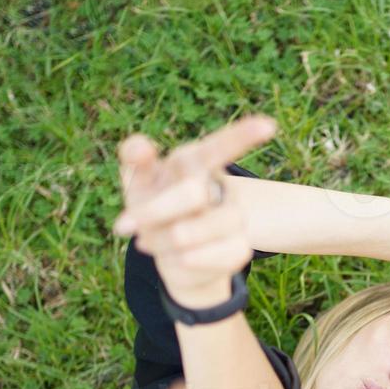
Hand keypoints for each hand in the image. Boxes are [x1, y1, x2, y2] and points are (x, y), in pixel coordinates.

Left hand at [112, 116, 276, 306]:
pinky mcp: (240, 249)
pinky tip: (175, 258)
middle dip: (152, 212)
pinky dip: (180, 262)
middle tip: (121, 227)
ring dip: (160, 241)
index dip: (243, 136)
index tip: (268, 126)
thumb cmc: (152, 207)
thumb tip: (139, 147)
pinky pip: (207, 257)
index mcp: (198, 162)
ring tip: (147, 243)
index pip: (220, 146)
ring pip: (193, 231)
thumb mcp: (138, 182)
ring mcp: (235, 218)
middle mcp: (222, 186)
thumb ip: (134, 158)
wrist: (169, 255)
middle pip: (192, 194)